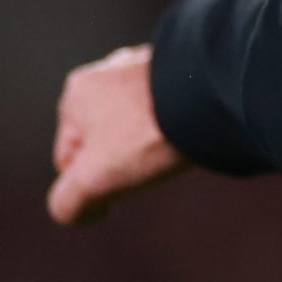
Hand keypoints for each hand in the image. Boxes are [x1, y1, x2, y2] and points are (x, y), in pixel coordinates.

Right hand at [48, 44, 189, 225]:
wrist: (214, 98)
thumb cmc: (148, 134)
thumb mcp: (94, 181)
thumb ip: (68, 203)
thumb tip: (77, 214)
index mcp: (77, 93)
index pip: (69, 160)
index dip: (93, 185)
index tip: (122, 182)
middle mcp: (109, 71)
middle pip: (106, 141)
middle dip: (124, 160)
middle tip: (151, 162)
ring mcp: (148, 66)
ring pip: (140, 126)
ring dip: (152, 143)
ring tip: (173, 148)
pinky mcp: (186, 70)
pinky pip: (172, 110)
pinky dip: (178, 126)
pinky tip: (193, 132)